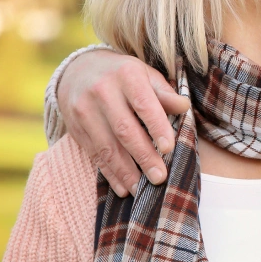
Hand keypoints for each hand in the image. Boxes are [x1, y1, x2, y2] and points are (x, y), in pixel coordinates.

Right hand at [58, 50, 190, 195]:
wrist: (78, 71)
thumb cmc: (123, 75)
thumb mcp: (145, 74)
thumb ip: (164, 93)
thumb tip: (184, 107)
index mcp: (126, 74)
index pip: (143, 103)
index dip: (157, 127)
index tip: (169, 148)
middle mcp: (102, 91)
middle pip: (124, 129)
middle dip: (143, 156)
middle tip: (159, 177)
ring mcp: (85, 111)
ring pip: (107, 147)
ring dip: (125, 172)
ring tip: (142, 190)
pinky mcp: (75, 128)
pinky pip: (94, 155)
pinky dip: (109, 173)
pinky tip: (123, 188)